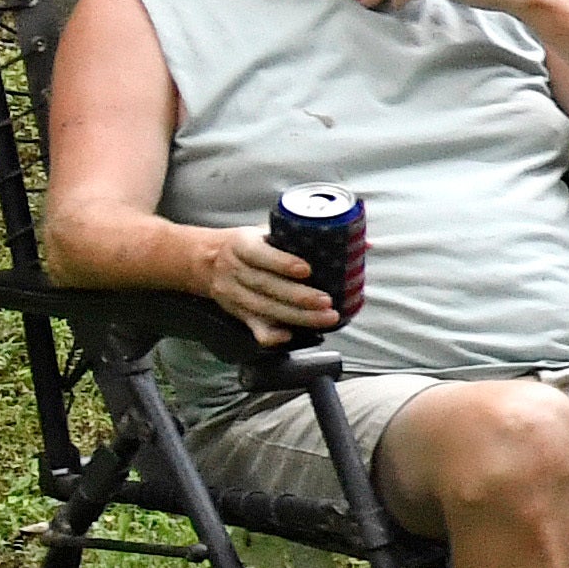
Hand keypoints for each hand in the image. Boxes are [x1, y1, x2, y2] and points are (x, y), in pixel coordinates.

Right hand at [198, 222, 346, 342]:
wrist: (204, 261)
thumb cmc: (249, 244)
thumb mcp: (268, 231)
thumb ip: (308, 234)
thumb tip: (364, 242)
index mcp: (241, 245)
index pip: (260, 254)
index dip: (282, 263)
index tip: (307, 270)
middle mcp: (235, 270)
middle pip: (267, 286)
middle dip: (299, 297)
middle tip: (328, 302)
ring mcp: (234, 294)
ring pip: (264, 308)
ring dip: (297, 317)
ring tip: (326, 318)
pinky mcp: (238, 312)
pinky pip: (252, 327)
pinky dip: (270, 334)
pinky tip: (289, 336)